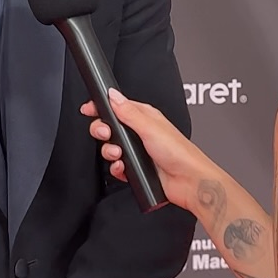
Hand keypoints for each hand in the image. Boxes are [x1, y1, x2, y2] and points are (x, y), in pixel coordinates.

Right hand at [81, 88, 210, 212]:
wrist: (188, 182)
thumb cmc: (179, 153)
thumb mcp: (150, 127)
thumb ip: (128, 112)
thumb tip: (112, 95)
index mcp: (145, 117)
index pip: (117, 107)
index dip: (102, 107)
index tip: (89, 109)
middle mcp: (141, 133)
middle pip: (110, 127)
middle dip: (102, 131)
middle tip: (105, 134)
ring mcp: (138, 151)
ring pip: (111, 148)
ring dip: (110, 152)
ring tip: (119, 154)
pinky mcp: (137, 168)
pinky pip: (117, 167)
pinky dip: (116, 168)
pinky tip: (122, 167)